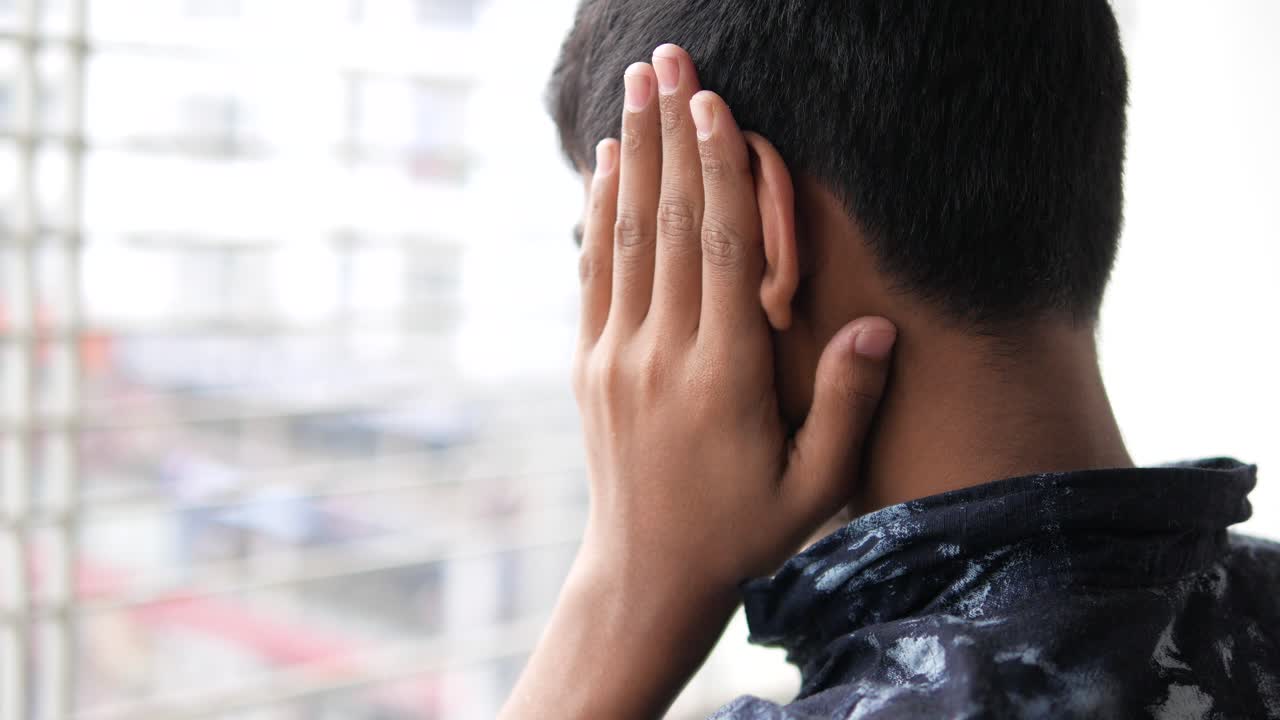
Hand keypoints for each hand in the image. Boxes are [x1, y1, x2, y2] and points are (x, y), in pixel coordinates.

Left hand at [573, 49, 895, 595]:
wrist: (646, 576)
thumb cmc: (743, 532)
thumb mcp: (815, 487)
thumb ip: (847, 406)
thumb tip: (876, 326)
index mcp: (724, 378)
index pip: (721, 252)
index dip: (717, 172)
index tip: (715, 102)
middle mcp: (662, 355)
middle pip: (667, 224)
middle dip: (670, 134)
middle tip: (669, 59)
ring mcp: (616, 357)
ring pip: (626, 237)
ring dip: (633, 155)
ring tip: (637, 85)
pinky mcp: (591, 364)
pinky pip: (594, 273)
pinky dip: (600, 212)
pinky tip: (607, 162)